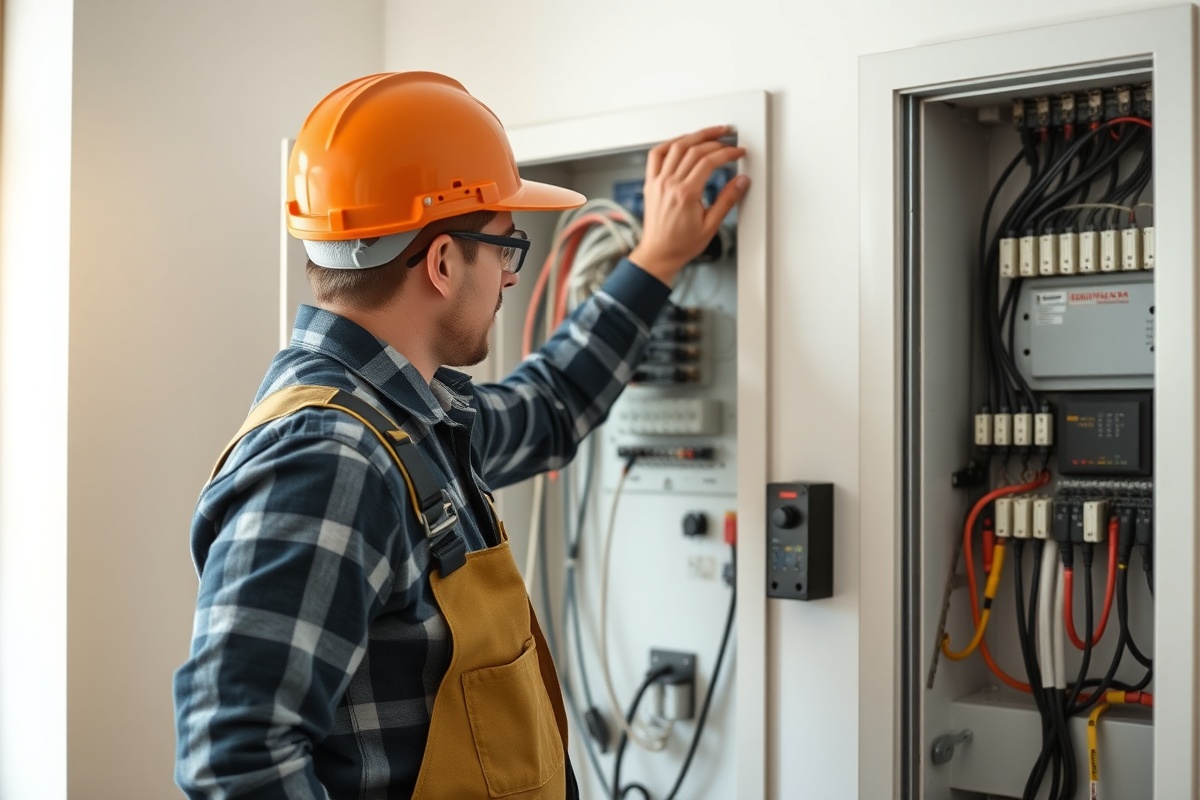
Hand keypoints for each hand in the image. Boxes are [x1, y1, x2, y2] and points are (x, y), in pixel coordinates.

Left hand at [628, 125, 749, 283]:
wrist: (658, 254)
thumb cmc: (681, 245)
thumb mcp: (711, 225)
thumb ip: (727, 200)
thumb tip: (741, 182)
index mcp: (685, 194)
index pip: (709, 161)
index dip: (727, 152)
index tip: (738, 151)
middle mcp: (669, 184)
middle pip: (693, 150)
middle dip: (714, 139)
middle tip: (728, 136)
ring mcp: (657, 182)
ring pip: (675, 147)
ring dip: (694, 136)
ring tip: (709, 132)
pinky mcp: (650, 183)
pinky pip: (656, 155)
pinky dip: (669, 143)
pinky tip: (681, 141)